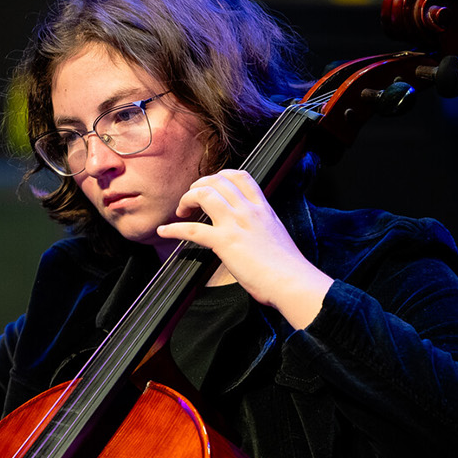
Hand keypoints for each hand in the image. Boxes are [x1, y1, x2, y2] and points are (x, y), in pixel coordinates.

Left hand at [155, 170, 332, 328]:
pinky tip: (164, 231)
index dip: (221, 176)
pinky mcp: (225, 242)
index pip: (240, 176)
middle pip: (217, 181)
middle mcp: (248, 211)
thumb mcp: (277, 236)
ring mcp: (236, 224)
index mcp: (263, 208)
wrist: (293, 281)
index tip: (211, 184)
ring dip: (187, 199)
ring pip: (204, 195)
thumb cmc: (288, 267)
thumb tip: (252, 232)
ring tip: (181, 210)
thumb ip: (262, 227)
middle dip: (199, 186)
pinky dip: (174, 229)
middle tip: (191, 199)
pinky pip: (192, 229)